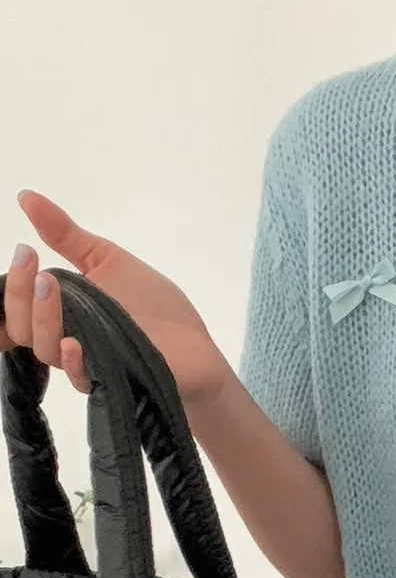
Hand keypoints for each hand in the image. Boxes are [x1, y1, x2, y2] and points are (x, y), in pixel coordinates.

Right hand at [1, 192, 232, 411]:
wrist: (195, 344)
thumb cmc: (153, 304)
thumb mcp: (107, 260)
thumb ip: (66, 235)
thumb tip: (27, 197)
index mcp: (58, 309)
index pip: (16, 305)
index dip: (9, 290)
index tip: (23, 253)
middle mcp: (63, 337)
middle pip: (21, 327)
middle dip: (19, 293)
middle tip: (30, 260)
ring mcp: (85, 362)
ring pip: (45, 349)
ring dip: (42, 317)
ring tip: (49, 284)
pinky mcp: (109, 381)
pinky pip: (80, 377)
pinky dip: (73, 361)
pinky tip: (74, 342)